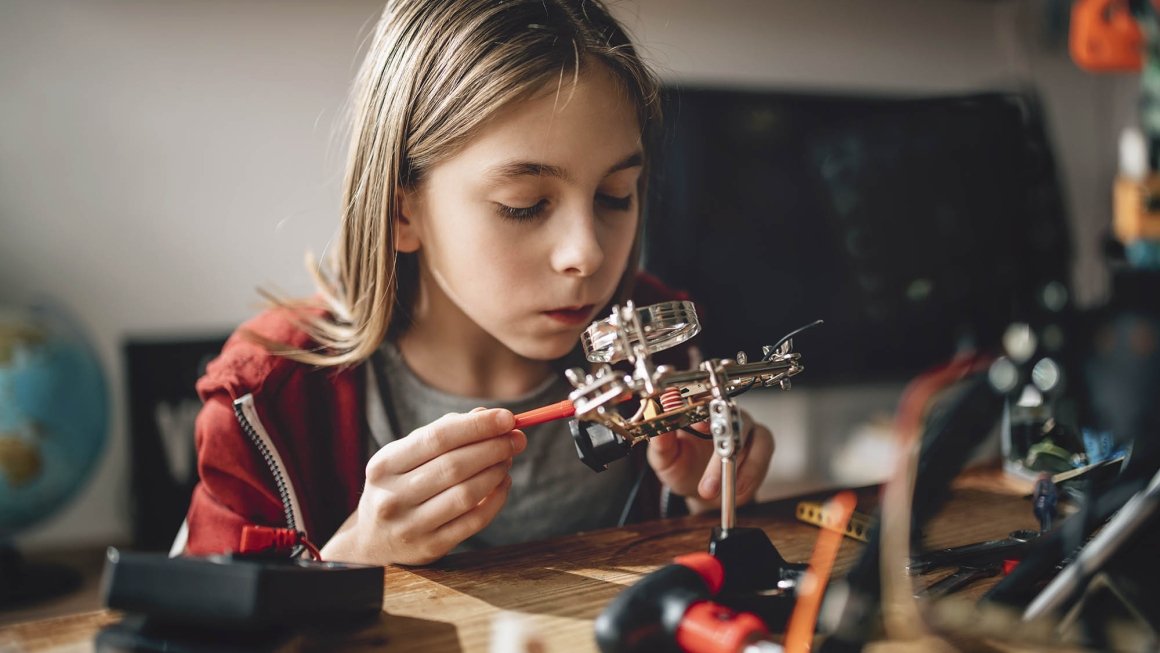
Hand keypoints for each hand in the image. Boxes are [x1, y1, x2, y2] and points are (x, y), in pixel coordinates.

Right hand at [321, 408, 525, 564]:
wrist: (372, 542)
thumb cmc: (397, 487)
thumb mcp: (405, 457)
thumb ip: (443, 433)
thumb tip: (486, 415)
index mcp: (384, 465)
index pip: (437, 438)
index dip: (476, 426)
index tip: (507, 418)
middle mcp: (393, 496)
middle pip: (454, 465)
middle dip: (493, 447)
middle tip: (516, 438)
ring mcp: (411, 525)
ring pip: (466, 494)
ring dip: (496, 472)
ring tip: (508, 459)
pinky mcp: (431, 547)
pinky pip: (474, 521)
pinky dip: (496, 499)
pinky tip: (503, 483)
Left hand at [646, 409, 773, 513]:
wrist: (701, 491)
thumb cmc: (681, 468)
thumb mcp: (664, 459)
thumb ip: (660, 443)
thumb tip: (658, 425)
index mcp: (697, 410)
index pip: (703, 399)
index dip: (705, 411)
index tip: (702, 428)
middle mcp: (723, 413)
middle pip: (730, 419)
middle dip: (721, 452)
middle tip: (709, 480)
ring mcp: (744, 426)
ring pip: (749, 435)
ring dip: (736, 467)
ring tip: (719, 491)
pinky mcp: (761, 442)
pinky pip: (763, 450)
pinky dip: (752, 471)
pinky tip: (739, 487)